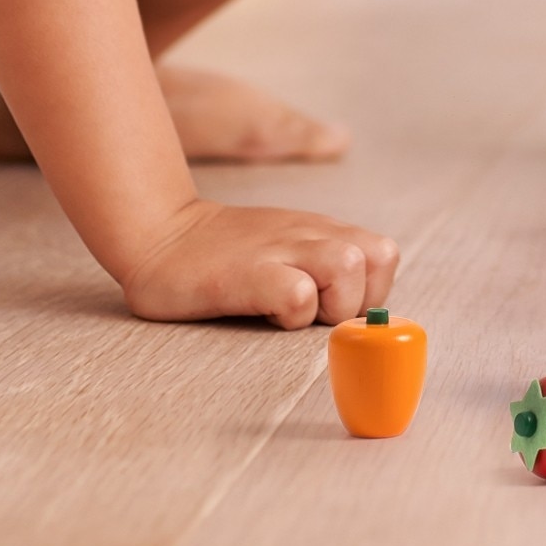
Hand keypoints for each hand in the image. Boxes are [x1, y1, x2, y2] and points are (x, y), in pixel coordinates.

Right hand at [119, 199, 400, 327]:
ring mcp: (280, 250)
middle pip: (380, 258)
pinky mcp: (249, 274)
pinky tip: (263, 313)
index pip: (384, 256)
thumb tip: (354, 311)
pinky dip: (291, 313)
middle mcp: (310, 235)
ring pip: (349, 267)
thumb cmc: (227, 253)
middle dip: (359, 299)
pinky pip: (297, 295)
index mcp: (322, 232)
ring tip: (291, 312)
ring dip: (330, 303)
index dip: (370, 292)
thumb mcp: (285, 246)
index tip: (332, 308)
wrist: (161, 233)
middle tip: (316, 313)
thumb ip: (320, 263)